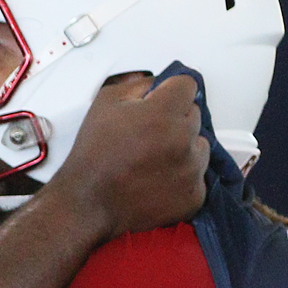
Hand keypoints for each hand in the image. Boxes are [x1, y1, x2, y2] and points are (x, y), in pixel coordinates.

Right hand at [43, 72, 207, 238]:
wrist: (88, 204)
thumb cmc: (93, 158)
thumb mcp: (103, 106)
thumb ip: (134, 85)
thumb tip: (154, 83)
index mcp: (163, 113)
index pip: (187, 86)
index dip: (169, 92)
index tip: (160, 102)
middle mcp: (182, 139)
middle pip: (193, 115)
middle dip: (174, 120)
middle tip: (147, 136)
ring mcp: (191, 169)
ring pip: (199, 146)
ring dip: (182, 149)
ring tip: (152, 160)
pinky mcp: (194, 195)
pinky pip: (198, 177)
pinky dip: (182, 177)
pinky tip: (157, 180)